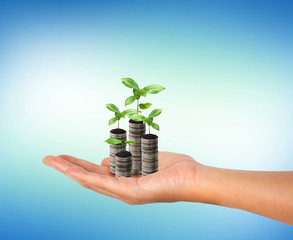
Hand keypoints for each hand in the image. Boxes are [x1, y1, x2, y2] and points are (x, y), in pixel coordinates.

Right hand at [42, 152, 203, 203]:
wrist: (193, 178)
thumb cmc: (174, 169)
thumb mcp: (145, 161)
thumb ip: (125, 161)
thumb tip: (104, 159)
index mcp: (126, 181)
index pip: (97, 173)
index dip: (79, 165)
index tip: (66, 158)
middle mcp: (122, 189)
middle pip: (89, 177)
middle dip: (68, 168)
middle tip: (49, 159)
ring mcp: (124, 192)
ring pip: (90, 180)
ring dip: (69, 170)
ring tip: (52, 161)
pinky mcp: (130, 192)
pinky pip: (102, 182)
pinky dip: (84, 175)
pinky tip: (70, 169)